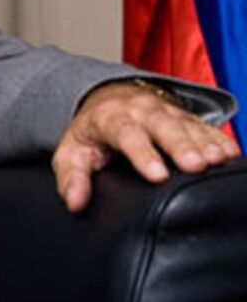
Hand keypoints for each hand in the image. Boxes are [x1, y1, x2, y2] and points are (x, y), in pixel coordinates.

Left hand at [53, 80, 239, 212]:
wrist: (109, 99)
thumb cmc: (92, 134)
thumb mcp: (73, 153)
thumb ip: (71, 177)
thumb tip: (75, 202)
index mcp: (110, 118)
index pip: (125, 133)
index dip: (142, 153)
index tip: (156, 175)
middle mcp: (141, 111)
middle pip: (162, 126)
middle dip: (179, 144)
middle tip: (195, 165)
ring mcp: (166, 113)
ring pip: (187, 126)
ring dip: (203, 142)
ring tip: (216, 160)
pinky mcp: (186, 118)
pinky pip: (205, 127)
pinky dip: (218, 139)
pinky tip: (230, 154)